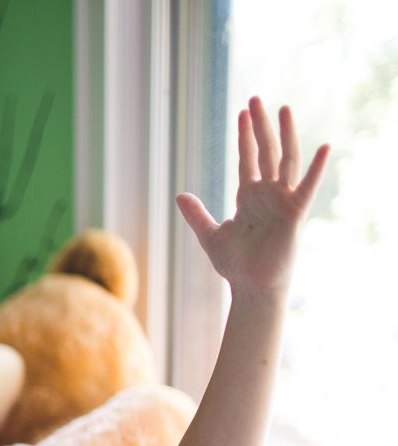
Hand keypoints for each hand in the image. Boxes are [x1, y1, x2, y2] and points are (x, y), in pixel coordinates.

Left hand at [176, 97, 329, 293]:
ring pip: (285, 160)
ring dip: (285, 134)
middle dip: (260, 126)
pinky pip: (306, 188)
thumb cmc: (235, 265)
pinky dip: (317, 168)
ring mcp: (282, 202)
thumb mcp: (209, 235)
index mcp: (249, 197)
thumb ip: (196, 214)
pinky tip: (325, 147)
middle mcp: (267, 194)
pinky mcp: (294, 214)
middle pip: (265, 152)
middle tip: (255, 98)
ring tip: (284, 109)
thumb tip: (179, 196)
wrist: (251, 287)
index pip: (247, 159)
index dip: (245, 136)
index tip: (243, 112)